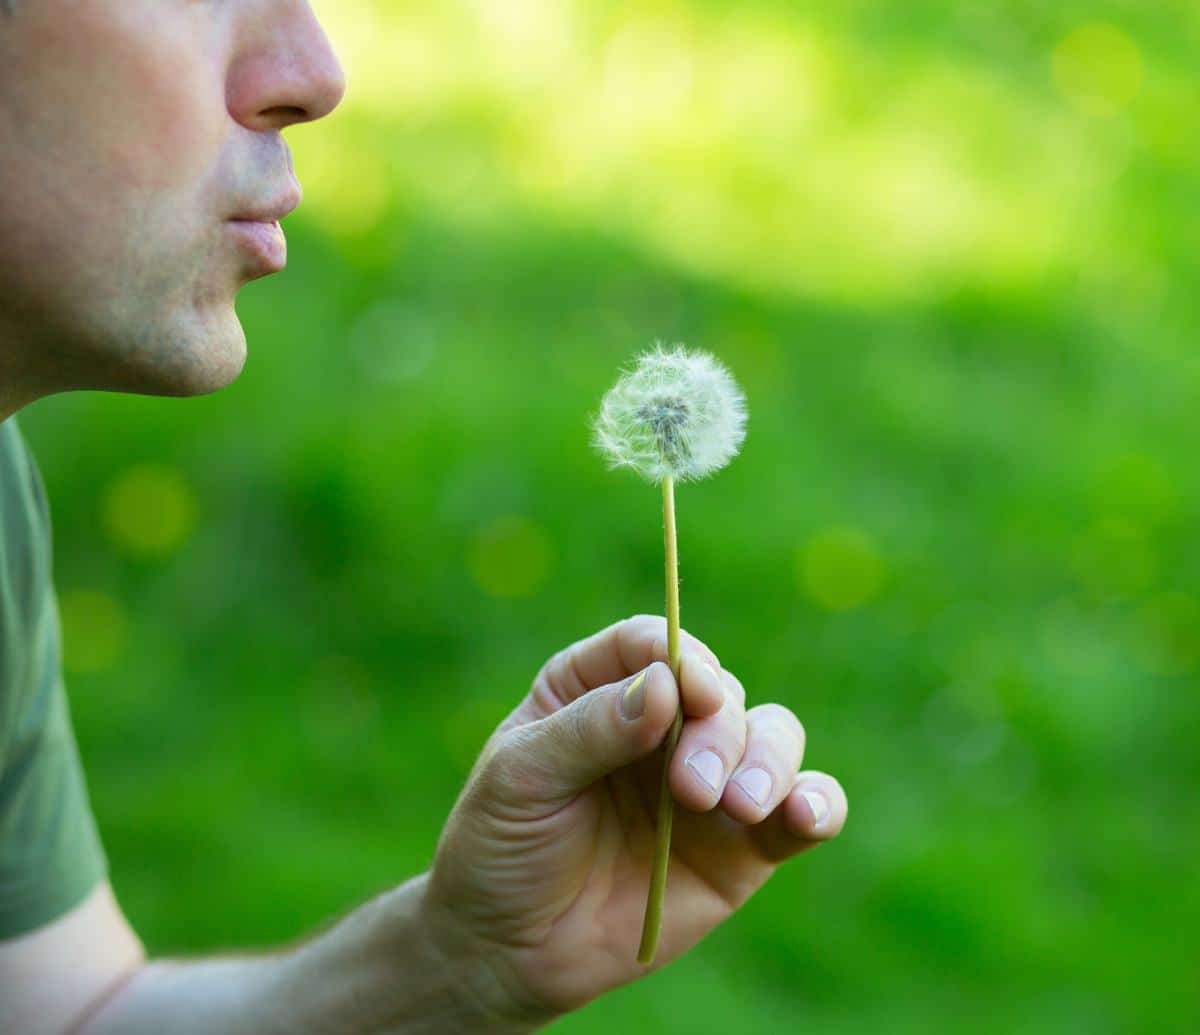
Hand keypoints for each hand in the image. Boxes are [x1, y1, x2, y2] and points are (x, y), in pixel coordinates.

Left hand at [420, 615, 847, 1028]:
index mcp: (596, 686)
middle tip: (691, 788)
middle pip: (719, 691)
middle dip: (718, 730)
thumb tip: (666, 684)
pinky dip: (818, 803)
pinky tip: (805, 814)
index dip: (680, 656)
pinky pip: (802, 809)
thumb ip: (588, 730)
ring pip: (772, 736)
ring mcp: (707, 780)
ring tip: (738, 807)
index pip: (651, 644)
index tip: (691, 689)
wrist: (509, 950)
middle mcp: (662, 722)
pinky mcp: (743, 844)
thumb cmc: (501, 846)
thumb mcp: (520, 779)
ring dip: (768, 761)